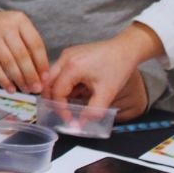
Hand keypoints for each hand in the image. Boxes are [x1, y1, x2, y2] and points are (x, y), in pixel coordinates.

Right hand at [0, 10, 48, 93]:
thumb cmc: (5, 30)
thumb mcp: (19, 29)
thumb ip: (30, 47)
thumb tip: (41, 75)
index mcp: (20, 20)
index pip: (36, 44)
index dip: (42, 63)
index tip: (46, 78)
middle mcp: (6, 26)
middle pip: (22, 55)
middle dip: (31, 75)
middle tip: (36, 88)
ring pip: (8, 62)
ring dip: (19, 79)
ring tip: (26, 90)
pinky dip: (3, 80)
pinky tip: (10, 89)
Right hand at [43, 23, 162, 116]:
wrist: (126, 48)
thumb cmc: (118, 67)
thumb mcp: (107, 92)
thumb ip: (93, 110)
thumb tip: (80, 124)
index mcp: (72, 67)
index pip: (57, 92)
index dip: (61, 108)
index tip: (69, 120)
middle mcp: (64, 59)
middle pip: (47, 83)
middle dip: (52, 100)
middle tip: (61, 114)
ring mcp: (66, 55)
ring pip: (51, 77)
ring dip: (56, 92)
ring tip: (66, 105)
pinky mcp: (70, 54)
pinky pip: (59, 71)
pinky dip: (62, 83)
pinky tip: (72, 91)